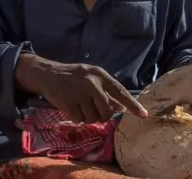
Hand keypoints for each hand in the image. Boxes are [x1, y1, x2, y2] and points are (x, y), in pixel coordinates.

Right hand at [15, 54, 147, 123]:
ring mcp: (79, 92)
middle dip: (102, 115)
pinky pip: (79, 119)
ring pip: (93, 117)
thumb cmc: (73, 76)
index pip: (120, 91)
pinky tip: (72, 107)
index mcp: (100, 75)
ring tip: (80, 106)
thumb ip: (106, 92)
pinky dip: (77, 117)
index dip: (133, 104)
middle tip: (93, 110)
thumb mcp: (91, 78)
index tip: (144, 114)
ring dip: (88, 117)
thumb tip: (122, 107)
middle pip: (107, 110)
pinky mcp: (68, 102)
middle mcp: (92, 83)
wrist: (47, 73)